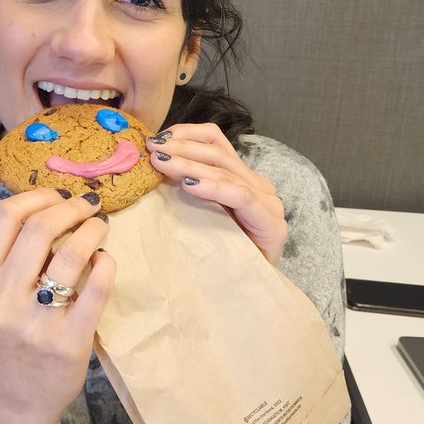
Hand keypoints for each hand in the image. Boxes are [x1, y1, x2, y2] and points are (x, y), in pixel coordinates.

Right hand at [0, 188, 115, 423]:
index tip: (57, 196)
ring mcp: (36, 323)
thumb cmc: (6, 339)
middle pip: (40, 227)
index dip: (36, 196)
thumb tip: (49, 205)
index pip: (4, 217)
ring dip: (92, 229)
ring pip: (71, 253)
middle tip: (88, 207)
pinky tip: (106, 261)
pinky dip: (106, 263)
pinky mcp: (70, 342)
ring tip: (99, 227)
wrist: (13, 400)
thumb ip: (8, 258)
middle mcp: (2, 300)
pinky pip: (96, 287)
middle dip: (71, 207)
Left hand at [146, 123, 287, 265]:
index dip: (187, 134)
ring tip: (162, 162)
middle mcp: (258, 184)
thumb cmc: (219, 254)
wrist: (248, 290)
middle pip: (218, 153)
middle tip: (152, 148)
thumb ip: (190, 187)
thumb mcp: (200, 213)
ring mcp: (268, 202)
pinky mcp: (271, 222)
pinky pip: (240, 196)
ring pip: (225, 172)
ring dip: (189, 165)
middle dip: (182, 147)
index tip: (157, 137)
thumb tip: (153, 165)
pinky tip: (189, 185)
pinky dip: (213, 188)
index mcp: (242, 178)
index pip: (216, 142)